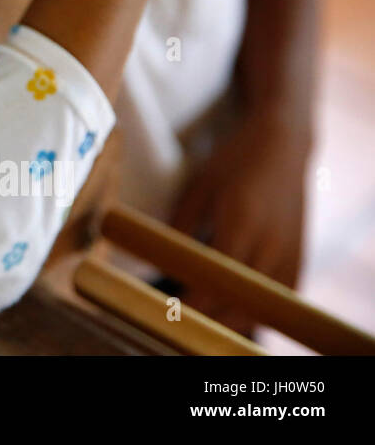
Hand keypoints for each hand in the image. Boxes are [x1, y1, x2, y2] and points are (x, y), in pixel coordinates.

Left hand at [168, 112, 310, 336]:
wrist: (281, 146)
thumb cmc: (233, 162)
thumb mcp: (199, 186)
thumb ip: (180, 223)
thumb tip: (163, 258)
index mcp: (240, 223)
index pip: (216, 278)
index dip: (194, 300)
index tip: (171, 306)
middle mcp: (269, 242)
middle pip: (240, 299)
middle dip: (210, 314)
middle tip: (182, 312)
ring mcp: (289, 252)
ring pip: (263, 304)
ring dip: (234, 316)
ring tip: (206, 312)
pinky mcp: (300, 255)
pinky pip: (280, 296)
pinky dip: (260, 306)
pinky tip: (238, 305)